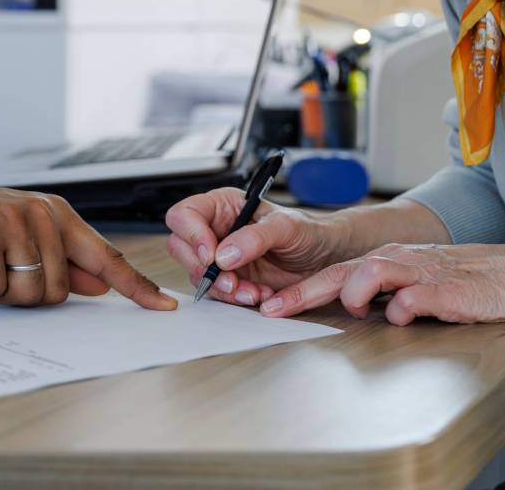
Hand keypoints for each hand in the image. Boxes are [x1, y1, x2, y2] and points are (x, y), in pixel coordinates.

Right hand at [0, 179, 176, 311]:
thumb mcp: (18, 240)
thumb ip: (61, 260)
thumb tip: (99, 284)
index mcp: (56, 214)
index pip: (106, 256)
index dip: (135, 286)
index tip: (163, 307)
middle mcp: (41, 212)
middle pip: (59, 290)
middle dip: (23, 292)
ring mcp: (13, 219)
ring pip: (28, 293)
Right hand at [165, 186, 347, 307]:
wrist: (324, 259)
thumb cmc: (307, 232)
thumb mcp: (286, 226)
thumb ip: (254, 237)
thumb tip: (224, 254)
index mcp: (222, 206)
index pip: (185, 214)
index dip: (192, 235)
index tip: (212, 255)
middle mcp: (215, 229)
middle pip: (181, 246)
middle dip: (203, 268)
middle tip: (230, 279)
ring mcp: (219, 256)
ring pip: (196, 273)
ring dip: (222, 288)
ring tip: (252, 290)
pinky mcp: (228, 278)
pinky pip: (216, 292)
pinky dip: (234, 298)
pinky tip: (258, 294)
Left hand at [259, 242, 504, 324]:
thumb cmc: (463, 283)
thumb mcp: (413, 283)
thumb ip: (382, 294)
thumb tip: (348, 308)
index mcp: (385, 261)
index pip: (332, 274)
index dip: (298, 291)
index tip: (269, 307)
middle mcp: (396, 261)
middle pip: (340, 272)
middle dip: (303, 291)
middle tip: (275, 309)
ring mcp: (419, 272)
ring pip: (370, 272)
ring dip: (354, 293)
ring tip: (353, 310)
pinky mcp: (445, 288)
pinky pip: (413, 297)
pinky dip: (401, 308)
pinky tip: (402, 316)